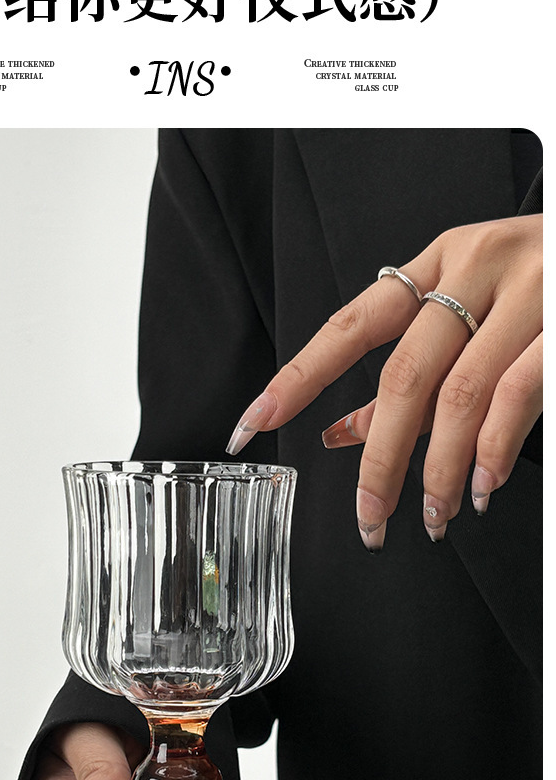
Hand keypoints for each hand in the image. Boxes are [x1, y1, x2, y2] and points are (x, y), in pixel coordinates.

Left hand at [226, 214, 541, 548]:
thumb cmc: (548, 285)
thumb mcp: (472, 311)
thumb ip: (411, 373)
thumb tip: (342, 433)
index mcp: (441, 260)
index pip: (351, 324)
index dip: (297, 377)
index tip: (253, 422)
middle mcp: (479, 266)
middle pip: (403, 376)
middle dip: (379, 461)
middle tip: (369, 519)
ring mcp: (532, 291)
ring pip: (459, 396)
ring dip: (436, 470)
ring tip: (428, 519)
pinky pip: (517, 398)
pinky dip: (491, 453)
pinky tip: (479, 488)